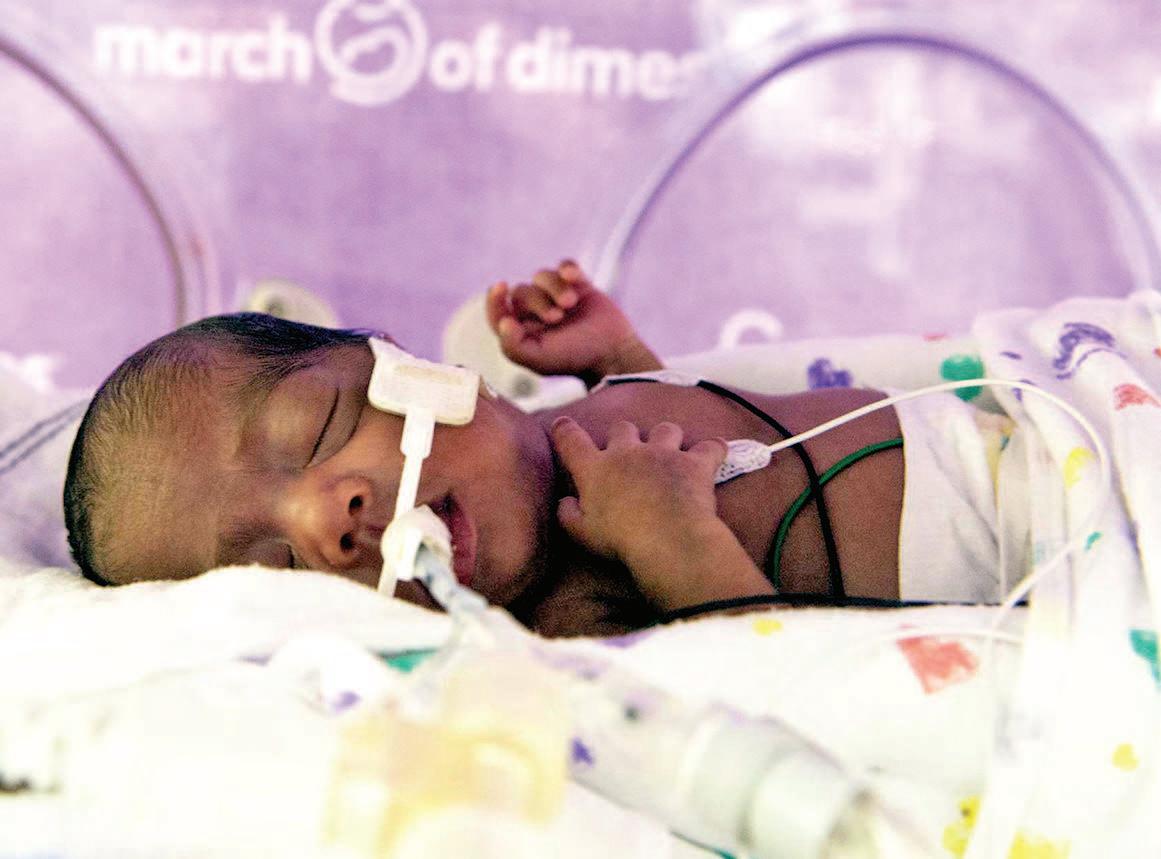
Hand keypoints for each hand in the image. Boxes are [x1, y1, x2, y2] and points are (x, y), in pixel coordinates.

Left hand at [485, 260, 660, 384]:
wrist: (612, 351)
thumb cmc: (574, 358)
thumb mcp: (539, 359)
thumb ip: (514, 346)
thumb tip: (503, 322)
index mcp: (522, 332)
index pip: (498, 312)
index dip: (494, 299)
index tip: (501, 287)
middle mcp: (536, 313)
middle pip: (521, 291)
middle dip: (538, 301)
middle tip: (557, 317)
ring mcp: (557, 297)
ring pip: (542, 276)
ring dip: (555, 287)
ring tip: (571, 303)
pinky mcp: (578, 285)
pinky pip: (565, 266)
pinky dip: (567, 268)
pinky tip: (573, 276)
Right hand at [551, 417, 771, 610]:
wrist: (666, 538)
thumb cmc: (620, 539)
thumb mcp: (581, 533)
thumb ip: (568, 514)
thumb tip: (565, 501)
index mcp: (596, 468)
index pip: (572, 440)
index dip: (565, 430)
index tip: (563, 425)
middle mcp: (627, 452)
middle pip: (622, 427)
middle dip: (624, 435)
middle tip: (628, 452)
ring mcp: (663, 453)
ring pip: (665, 430)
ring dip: (666, 438)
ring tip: (669, 452)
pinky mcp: (694, 463)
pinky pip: (710, 447)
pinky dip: (712, 450)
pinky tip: (713, 454)